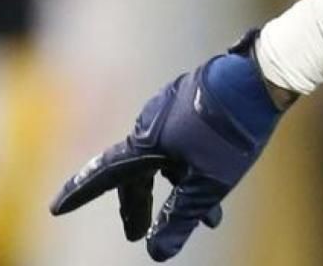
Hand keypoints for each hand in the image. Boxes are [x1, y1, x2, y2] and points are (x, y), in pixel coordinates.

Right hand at [51, 32, 284, 260]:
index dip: (81, 194)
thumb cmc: (233, 130)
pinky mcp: (197, 96)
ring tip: (207, 219)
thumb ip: (181, 218)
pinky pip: (186, 139)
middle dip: (139, 204)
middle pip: (137, 170)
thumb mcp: (209, 182)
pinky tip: (219, 179)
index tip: (57, 208)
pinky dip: (195, 165)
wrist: (265, 75)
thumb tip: (157, 254)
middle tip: (135, 232)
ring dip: (178, 187)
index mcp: (145, 140)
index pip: (105, 174)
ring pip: (168, 156)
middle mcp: (151, 119)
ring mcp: (174, 104)